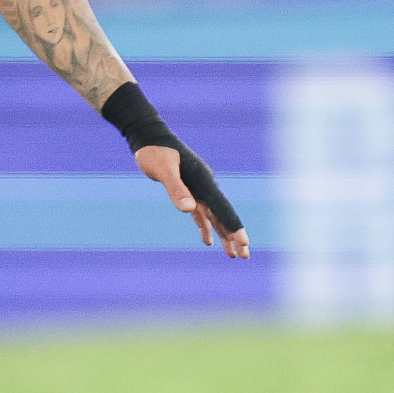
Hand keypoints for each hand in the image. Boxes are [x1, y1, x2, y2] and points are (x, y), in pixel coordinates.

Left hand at [135, 144, 249, 258]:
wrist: (148, 137)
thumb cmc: (155, 151)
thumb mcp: (163, 169)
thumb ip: (176, 188)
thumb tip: (189, 209)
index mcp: (203, 181)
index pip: (221, 208)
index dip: (232, 226)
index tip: (244, 243)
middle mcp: (204, 186)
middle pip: (223, 214)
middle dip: (234, 235)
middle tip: (245, 255)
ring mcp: (197, 189)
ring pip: (214, 216)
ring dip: (223, 234)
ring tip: (233, 255)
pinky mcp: (187, 191)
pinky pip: (200, 214)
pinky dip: (205, 227)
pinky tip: (207, 242)